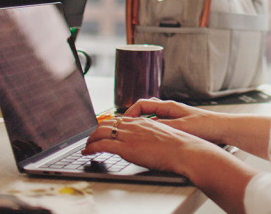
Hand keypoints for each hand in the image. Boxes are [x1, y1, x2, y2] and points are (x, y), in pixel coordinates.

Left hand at [83, 116, 218, 175]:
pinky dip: (91, 148)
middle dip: (96, 131)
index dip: (109, 124)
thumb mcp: (165, 135)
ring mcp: (129, 136)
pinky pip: (101, 145)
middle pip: (107, 123)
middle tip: (91, 139)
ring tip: (86, 146)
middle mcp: (134, 125)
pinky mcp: (126, 148)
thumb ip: (154, 135)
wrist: (184, 150)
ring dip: (90, 139)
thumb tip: (150, 141)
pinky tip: (87, 152)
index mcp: (143, 121)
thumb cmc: (180, 146)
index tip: (103, 130)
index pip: (120, 119)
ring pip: (101, 131)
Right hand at [123, 98, 224, 143]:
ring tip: (134, 135)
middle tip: (124, 129)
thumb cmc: (205, 125)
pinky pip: (160, 127)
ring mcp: (174, 117)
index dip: (130, 112)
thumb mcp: (180, 127)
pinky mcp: (179, 126)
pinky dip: (152, 131)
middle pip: (145, 110)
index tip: (123, 122)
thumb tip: (143, 128)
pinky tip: (151, 141)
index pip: (142, 104)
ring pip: (152, 119)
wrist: (222, 129)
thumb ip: (162, 126)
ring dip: (143, 125)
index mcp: (168, 106)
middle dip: (134, 118)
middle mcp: (170, 110)